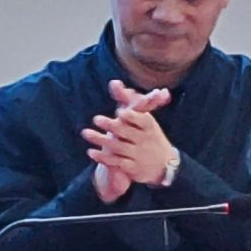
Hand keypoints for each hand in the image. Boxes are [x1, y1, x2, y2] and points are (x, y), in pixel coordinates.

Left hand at [85, 80, 176, 201]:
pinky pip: (116, 162)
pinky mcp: (132, 167)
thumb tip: (114, 82)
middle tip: (96, 119)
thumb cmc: (147, 134)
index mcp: (148, 125)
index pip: (142, 120)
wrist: (164, 165)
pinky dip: (103, 157)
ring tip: (85, 132)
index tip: (121, 113)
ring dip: (101, 140)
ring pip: (118, 147)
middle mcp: (144, 140)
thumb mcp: (142, 117)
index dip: (132, 117)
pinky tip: (91, 151)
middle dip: (113, 126)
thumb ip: (128, 100)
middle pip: (127, 132)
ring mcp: (138, 154)